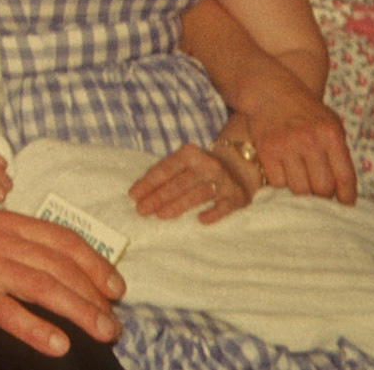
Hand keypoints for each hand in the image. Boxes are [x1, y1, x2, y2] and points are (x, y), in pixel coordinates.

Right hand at [0, 194, 123, 357]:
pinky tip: (57, 344)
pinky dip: (35, 328)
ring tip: (101, 332)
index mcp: (4, 221)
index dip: (95, 264)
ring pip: (42, 286)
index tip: (116, 288)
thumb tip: (59, 266)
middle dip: (93, 295)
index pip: (62, 239)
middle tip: (114, 323)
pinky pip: (6, 310)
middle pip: (59, 265)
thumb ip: (16, 243)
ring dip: (78, 311)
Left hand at [128, 142, 253, 223]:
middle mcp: (208, 165)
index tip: (133, 196)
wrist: (240, 166)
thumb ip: (166, 174)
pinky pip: (223, 207)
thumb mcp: (184, 162)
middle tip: (141, 210)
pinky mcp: (237, 196)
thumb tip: (140, 194)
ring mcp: (224, 181)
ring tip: (160, 215)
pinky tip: (200, 220)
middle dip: (158, 197)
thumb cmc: (200, 167)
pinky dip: (212, 214)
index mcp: (190, 153)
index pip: (165, 169)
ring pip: (198, 194)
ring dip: (178, 205)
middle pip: (179, 183)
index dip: (148, 183)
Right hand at [237, 84, 355, 203]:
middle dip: (322, 196)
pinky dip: (281, 184)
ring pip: (299, 189)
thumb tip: (343, 190)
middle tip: (318, 194)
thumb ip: (338, 152)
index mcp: (331, 135)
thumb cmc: (304, 110)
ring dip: (301, 191)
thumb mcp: (330, 123)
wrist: (269, 90)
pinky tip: (283, 175)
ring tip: (301, 184)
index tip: (344, 204)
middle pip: (322, 188)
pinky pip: (277, 182)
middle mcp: (310, 141)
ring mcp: (286, 146)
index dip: (347, 197)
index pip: (345, 177)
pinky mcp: (266, 150)